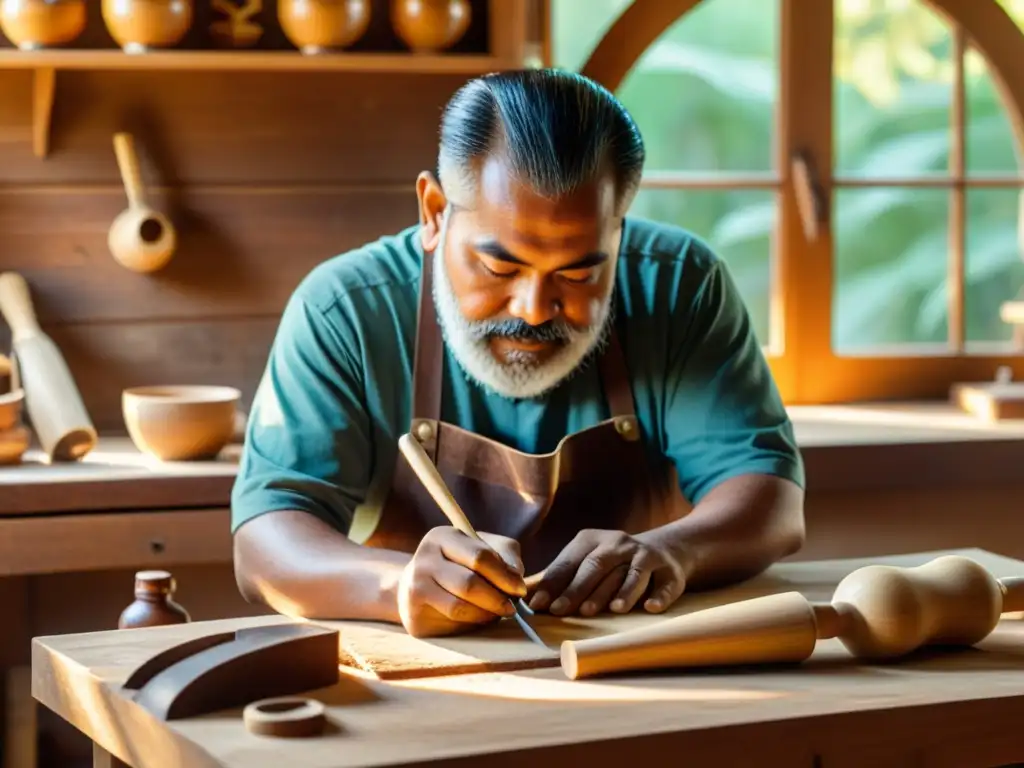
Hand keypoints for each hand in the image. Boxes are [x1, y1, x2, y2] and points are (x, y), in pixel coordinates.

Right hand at [397, 526, 526, 637]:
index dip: (505, 576)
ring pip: (459, 608)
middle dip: (497, 599)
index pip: (480, 556)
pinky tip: (477, 619)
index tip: (520, 589)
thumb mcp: (484, 550)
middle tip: (511, 608)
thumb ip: (506, 558)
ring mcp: (414, 589)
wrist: (417, 587)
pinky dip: (471, 625)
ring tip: (496, 613)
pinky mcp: (414, 617)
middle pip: (469, 584)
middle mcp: (423, 559)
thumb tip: (516, 580)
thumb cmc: (459, 565)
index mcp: (442, 537)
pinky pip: (450, 625)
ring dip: (486, 614)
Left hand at [527, 529, 688, 616]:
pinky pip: (666, 584)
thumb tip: (526, 596)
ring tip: (610, 609)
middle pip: (597, 566)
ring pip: (632, 574)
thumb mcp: (587, 560)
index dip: (553, 583)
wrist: (665, 549)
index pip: (570, 562)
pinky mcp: (671, 572)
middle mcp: (619, 545)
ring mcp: (646, 557)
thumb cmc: (614, 562)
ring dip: (621, 591)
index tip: (538, 604)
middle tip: (562, 610)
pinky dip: (660, 595)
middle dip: (579, 589)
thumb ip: (560, 576)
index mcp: (593, 540)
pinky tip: (651, 607)